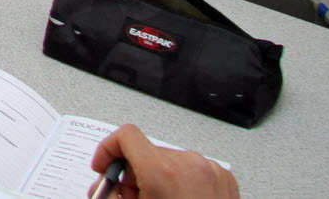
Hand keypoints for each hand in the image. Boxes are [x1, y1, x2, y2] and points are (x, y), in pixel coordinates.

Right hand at [90, 125, 237, 198]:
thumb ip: (112, 196)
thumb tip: (107, 186)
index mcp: (162, 171)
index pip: (125, 136)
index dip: (108, 149)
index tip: (105, 167)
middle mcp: (187, 164)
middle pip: (146, 152)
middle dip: (133, 174)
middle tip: (132, 197)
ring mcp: (209, 169)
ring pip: (168, 161)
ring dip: (157, 178)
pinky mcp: (223, 177)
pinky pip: (192, 168)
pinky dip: (180, 181)